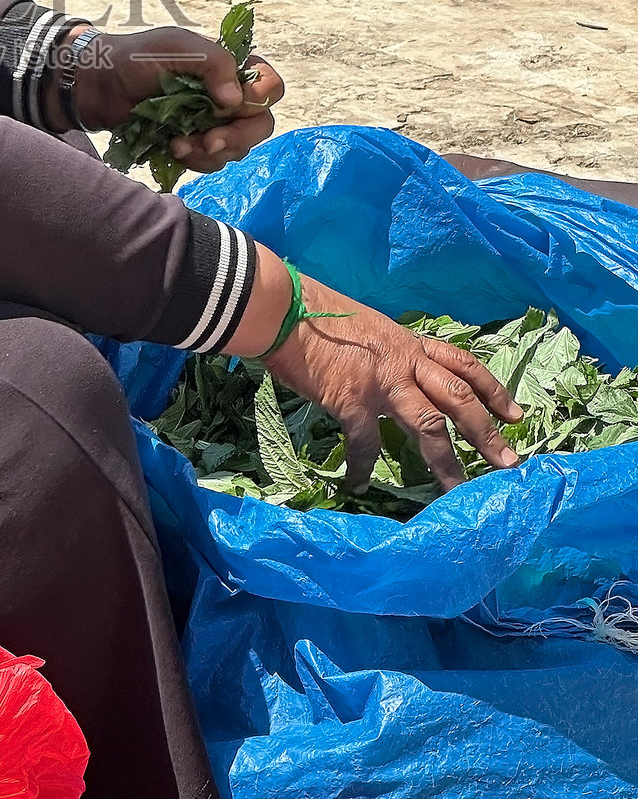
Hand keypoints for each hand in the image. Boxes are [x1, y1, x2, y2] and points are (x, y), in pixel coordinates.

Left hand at [69, 25, 283, 169]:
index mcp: (229, 68)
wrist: (97, 86)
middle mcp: (226, 96)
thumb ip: (212, 62)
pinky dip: (195, 161)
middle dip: (236, 138)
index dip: (257, 101)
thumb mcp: (174, 47)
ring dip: (210, 152)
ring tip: (178, 143)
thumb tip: (235, 100)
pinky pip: (211, 163)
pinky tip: (172, 149)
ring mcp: (211, 122)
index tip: (227, 107)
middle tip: (209, 142)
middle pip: (260, 125)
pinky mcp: (192, 144)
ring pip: (237, 149)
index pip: (269, 87)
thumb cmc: (134, 58)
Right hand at [233, 260, 522, 491]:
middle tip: (510, 462)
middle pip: (458, 397)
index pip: (462, 364)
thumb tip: (391, 373)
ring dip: (447, 462)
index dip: (492, 390)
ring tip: (460, 491)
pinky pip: (366, 444)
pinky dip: (361, 466)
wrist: (282, 308)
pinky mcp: (353, 400)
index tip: (515, 414)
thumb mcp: (365, 328)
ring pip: (429, 426)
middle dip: (487, 431)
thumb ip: (385, 353)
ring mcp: (382, 380)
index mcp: (407, 341)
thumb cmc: (316, 313)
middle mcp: (403, 360)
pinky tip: (357, 483)